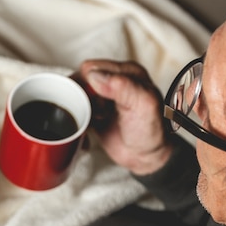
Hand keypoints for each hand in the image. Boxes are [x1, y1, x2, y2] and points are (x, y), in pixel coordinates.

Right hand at [76, 59, 172, 174]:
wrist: (146, 158)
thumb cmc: (150, 132)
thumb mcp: (143, 106)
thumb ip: (123, 87)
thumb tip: (95, 76)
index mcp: (126, 72)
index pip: (93, 68)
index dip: (88, 85)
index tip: (95, 103)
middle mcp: (113, 81)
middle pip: (80, 81)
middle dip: (80, 98)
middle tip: (95, 114)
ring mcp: (102, 97)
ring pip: (75, 95)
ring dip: (78, 110)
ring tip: (94, 121)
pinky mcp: (94, 111)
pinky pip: (75, 109)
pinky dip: (76, 120)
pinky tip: (87, 130)